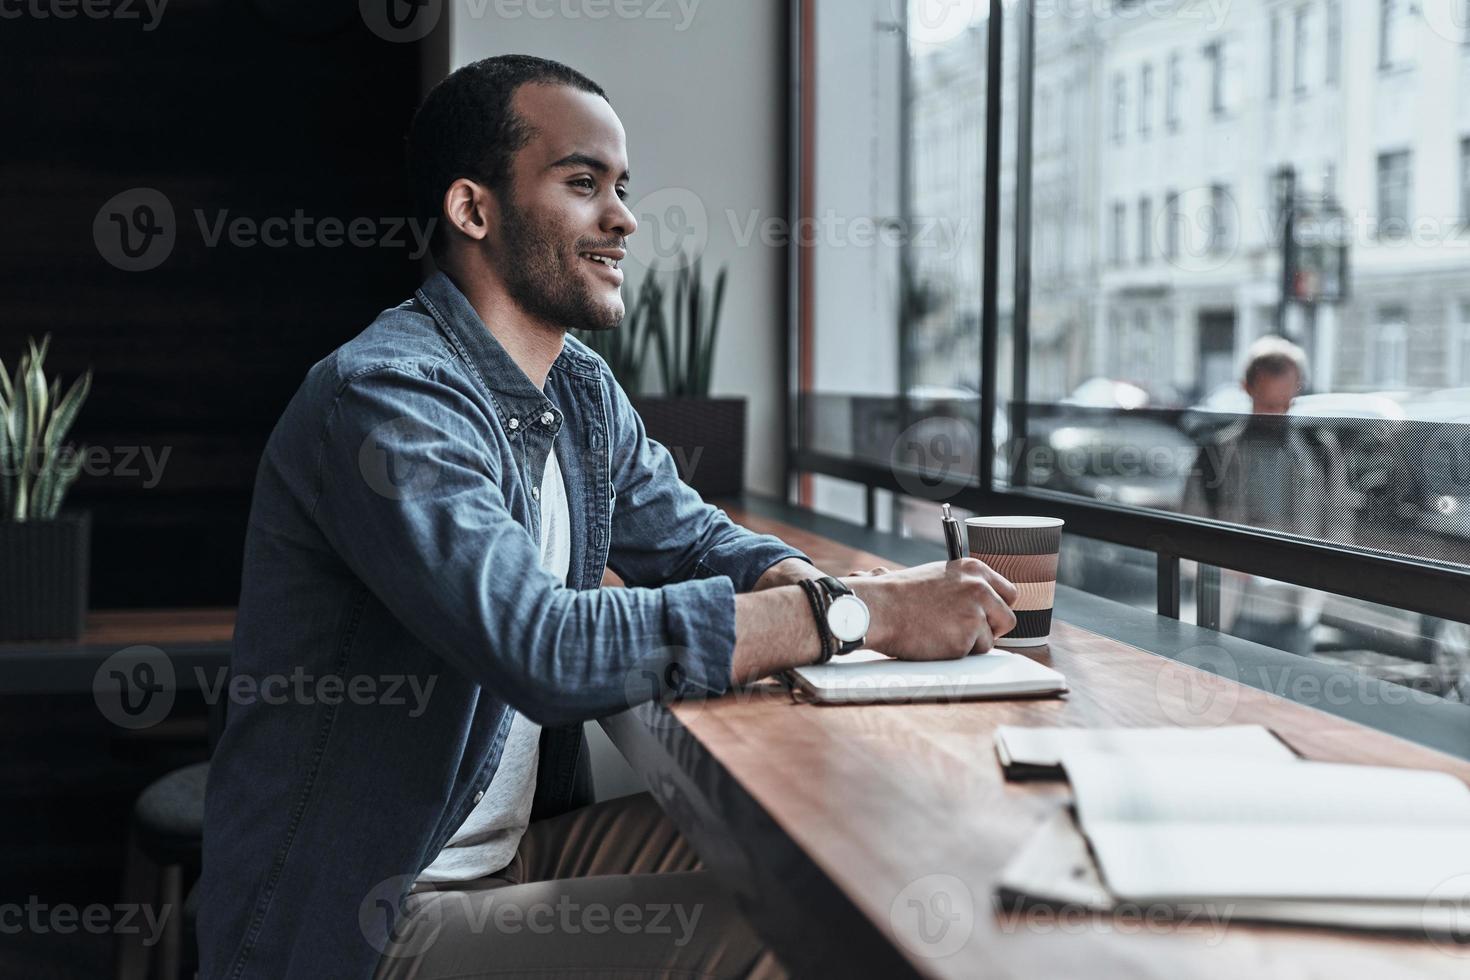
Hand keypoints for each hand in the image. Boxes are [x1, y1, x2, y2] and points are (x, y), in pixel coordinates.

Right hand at [845, 558, 1017, 660]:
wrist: (879, 609)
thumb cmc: (901, 595)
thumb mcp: (940, 577)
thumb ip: (966, 587)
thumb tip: (988, 606)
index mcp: (974, 569)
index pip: (1008, 592)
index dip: (997, 608)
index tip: (987, 616)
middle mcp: (979, 588)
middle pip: (1007, 618)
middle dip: (992, 629)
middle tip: (966, 632)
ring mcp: (975, 613)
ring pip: (990, 639)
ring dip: (970, 643)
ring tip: (941, 632)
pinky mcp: (966, 637)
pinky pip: (973, 653)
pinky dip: (957, 652)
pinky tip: (936, 640)